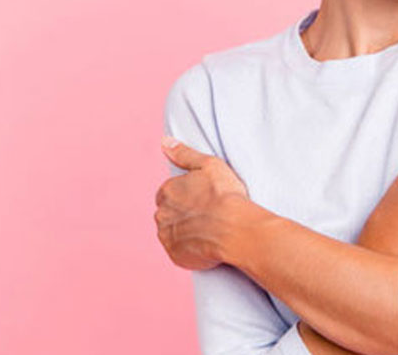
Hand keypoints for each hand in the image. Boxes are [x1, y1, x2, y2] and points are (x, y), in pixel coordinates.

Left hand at [154, 137, 249, 269]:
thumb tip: (165, 142)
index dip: (188, 197)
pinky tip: (207, 244)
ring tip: (209, 230)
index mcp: (167, 191)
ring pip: (173, 232)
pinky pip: (180, 251)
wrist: (236, 229)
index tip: (204, 200)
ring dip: (186, 231)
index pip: (170, 193)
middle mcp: (161, 213)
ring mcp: (166, 236)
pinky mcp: (175, 255)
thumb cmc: (225, 195)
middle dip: (184, 214)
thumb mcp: (208, 165)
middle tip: (208, 215)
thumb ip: (184, 153)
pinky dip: (190, 249)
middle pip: (169, 213)